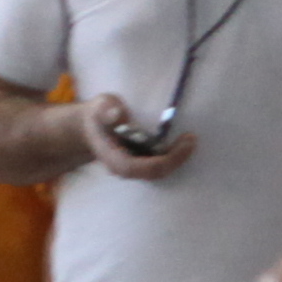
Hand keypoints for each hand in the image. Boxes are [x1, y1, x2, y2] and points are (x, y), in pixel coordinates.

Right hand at [81, 94, 196, 182]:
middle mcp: (125, 169)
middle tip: (191, 139)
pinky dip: (173, 156)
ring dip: (177, 158)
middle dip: (177, 159)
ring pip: (160, 171)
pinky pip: (160, 165)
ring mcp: (134, 168)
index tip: (184, 142)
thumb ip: (106, 111)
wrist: (90, 127)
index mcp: (116, 159)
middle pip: (156, 173)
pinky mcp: (140, 163)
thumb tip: (116, 114)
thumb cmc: (98, 115)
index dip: (168, 159)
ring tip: (188, 139)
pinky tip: (181, 141)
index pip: (144, 168)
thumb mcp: (100, 107)